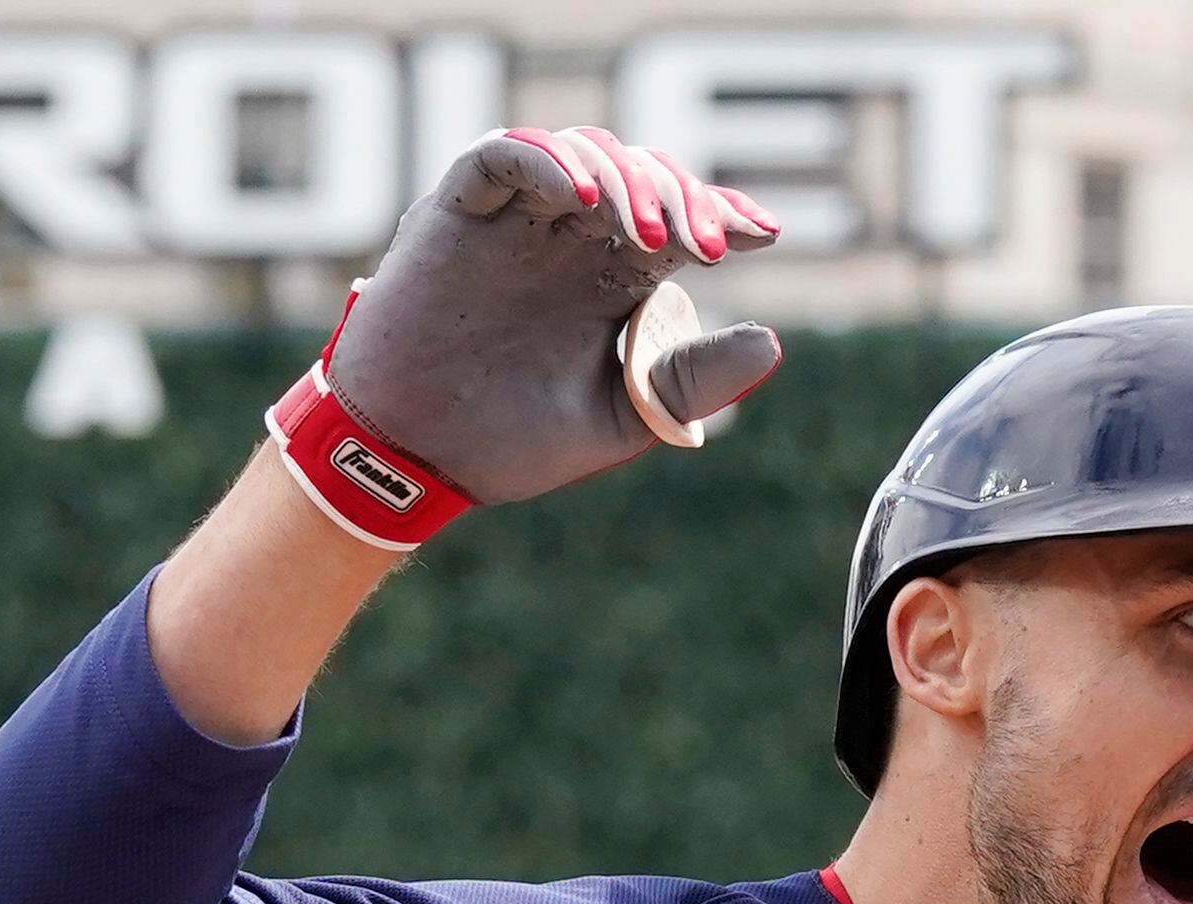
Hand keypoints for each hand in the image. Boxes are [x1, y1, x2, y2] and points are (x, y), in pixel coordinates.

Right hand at [268, 126, 781, 549]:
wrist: (418, 460)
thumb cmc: (513, 442)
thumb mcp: (622, 415)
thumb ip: (690, 379)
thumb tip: (774, 342)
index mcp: (612, 278)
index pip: (679, 223)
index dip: (723, 214)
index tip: (765, 234)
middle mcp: (570, 238)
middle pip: (640, 178)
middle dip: (681, 197)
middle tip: (707, 242)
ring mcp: (516, 220)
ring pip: (582, 156)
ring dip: (625, 180)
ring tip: (648, 233)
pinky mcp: (459, 212)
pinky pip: (502, 156)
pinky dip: (545, 160)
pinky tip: (582, 195)